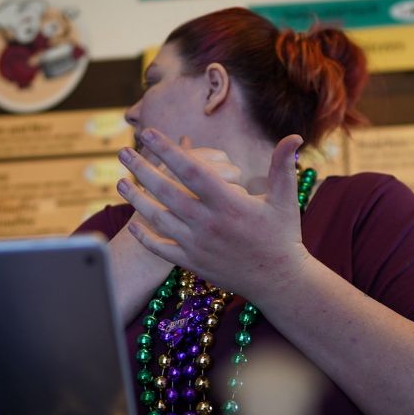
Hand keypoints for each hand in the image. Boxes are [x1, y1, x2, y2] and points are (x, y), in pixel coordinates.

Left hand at [115, 127, 309, 298]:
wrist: (278, 281)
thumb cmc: (282, 236)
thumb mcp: (285, 199)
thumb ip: (283, 165)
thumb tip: (294, 135)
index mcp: (229, 203)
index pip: (192, 170)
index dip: (168, 149)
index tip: (148, 133)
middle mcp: (208, 223)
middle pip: (166, 191)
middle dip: (142, 169)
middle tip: (123, 152)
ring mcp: (197, 244)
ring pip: (158, 218)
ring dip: (136, 199)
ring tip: (119, 181)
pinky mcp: (192, 262)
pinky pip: (161, 248)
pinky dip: (144, 236)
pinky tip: (132, 222)